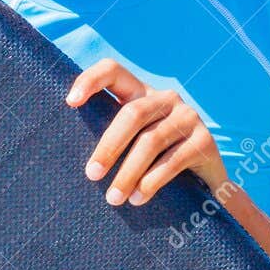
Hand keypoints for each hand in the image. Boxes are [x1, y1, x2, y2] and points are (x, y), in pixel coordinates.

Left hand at [66, 59, 228, 205]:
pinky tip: (138, 199)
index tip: (70, 103)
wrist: (206, 184)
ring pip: (151, 141)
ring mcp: (189, 117)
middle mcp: (167, 99)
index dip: (91, 80)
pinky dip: (152, 182)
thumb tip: (63, 155)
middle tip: (91, 175)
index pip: (114, 71)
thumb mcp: (133, 145)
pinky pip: (173, 161)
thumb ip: (110, 137)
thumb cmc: (154, 164)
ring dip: (128, 173)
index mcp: (142, 93)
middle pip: (132, 114)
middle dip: (109, 146)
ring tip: (114, 199)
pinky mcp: (205, 141)